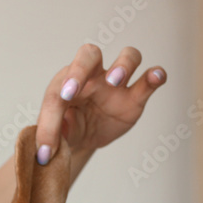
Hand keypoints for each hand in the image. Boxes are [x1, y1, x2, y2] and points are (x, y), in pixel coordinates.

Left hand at [34, 45, 165, 164]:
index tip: (60, 109)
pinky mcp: (135, 97)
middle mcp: (92, 76)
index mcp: (66, 82)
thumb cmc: (68, 128)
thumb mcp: (58, 134)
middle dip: (82, 68)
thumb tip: (46, 148)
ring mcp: (117, 84)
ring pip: (127, 56)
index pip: (58, 90)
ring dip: (123, 65)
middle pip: (89, 54)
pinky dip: (155, 76)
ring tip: (115, 81)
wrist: (86, 136)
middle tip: (74, 89)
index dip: (57, 100)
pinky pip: (149, 80)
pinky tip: (156, 76)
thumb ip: (51, 136)